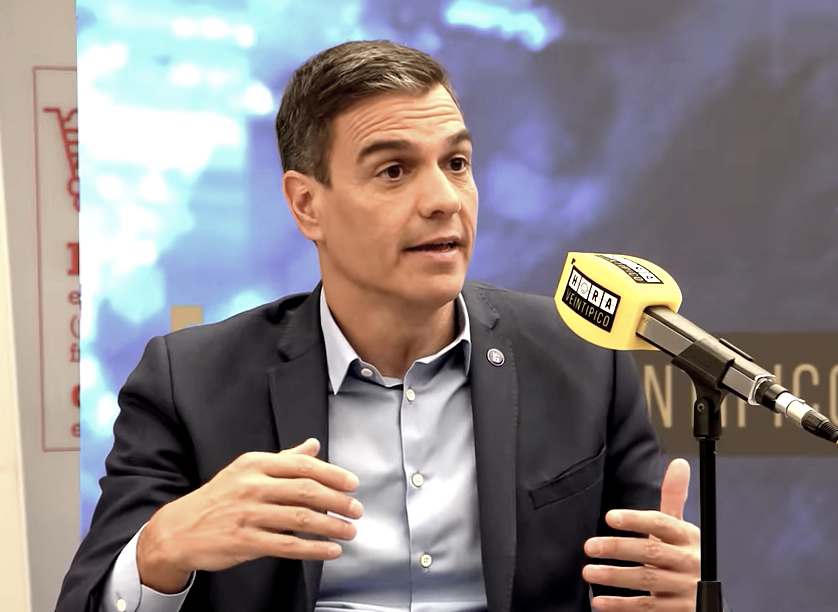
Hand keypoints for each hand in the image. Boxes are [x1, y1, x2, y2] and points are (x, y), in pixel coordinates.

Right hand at [136, 438, 361, 592]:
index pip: (302, 465)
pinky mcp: (245, 541)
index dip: (332, 474)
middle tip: (356, 509)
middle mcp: (252, 486)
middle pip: (306, 491)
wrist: (178, 529)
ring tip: (349, 531)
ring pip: (300, 518)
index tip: (352, 484)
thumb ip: (283, 458)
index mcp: (255, 464)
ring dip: (331, 526)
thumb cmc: (218, 498)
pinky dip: (313, 549)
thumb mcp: (247, 470)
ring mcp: (248, 514)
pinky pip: (287, 545)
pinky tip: (330, 550)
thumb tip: (313, 445)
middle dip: (338, 501)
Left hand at [583, 458, 699, 610]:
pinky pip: (646, 608)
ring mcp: (683, 588)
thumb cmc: (683, 555)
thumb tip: (678, 464)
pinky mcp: (676, 610)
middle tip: (589, 546)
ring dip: (615, 576)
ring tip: (589, 571)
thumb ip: (674, 498)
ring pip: (646, 581)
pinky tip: (600, 602)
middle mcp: (688, 562)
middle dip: (618, 549)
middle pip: (650, 553)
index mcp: (687, 538)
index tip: (610, 516)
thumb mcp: (679, 528)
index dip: (636, 520)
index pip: (662, 524)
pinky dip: (621, 606)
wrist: (704, 597)